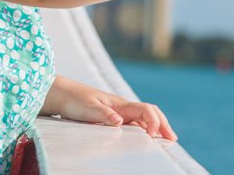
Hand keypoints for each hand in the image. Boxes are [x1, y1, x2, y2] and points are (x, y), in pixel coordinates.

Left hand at [43, 76, 176, 140]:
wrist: (61, 94)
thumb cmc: (73, 100)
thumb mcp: (87, 108)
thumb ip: (103, 114)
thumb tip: (120, 121)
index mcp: (119, 103)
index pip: (145, 109)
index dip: (154, 122)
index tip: (153, 136)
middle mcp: (122, 106)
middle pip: (150, 112)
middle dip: (163, 124)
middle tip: (172, 139)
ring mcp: (118, 111)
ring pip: (144, 117)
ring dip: (156, 126)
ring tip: (166, 138)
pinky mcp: (112, 116)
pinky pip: (134, 122)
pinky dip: (145, 128)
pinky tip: (147, 136)